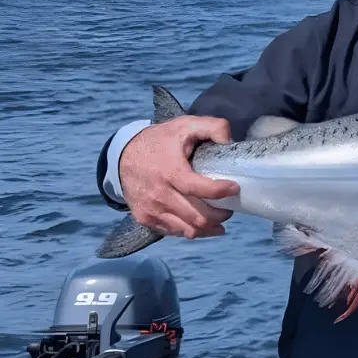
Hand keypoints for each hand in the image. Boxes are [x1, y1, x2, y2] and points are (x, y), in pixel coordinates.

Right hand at [119, 115, 239, 239]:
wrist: (122, 156)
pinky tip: (203, 225)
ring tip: (221, 219)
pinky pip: (174, 232)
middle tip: (230, 207)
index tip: (235, 188)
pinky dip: (192, 231)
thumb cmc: (160, 141)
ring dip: (209, 227)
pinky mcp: (146, 218)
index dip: (220, 191)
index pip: (198, 189)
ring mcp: (151, 209)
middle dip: (220, 215)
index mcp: (170, 171)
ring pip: (188, 230)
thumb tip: (229, 140)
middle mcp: (159, 194)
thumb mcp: (185, 125)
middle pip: (197, 216)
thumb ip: (212, 127)